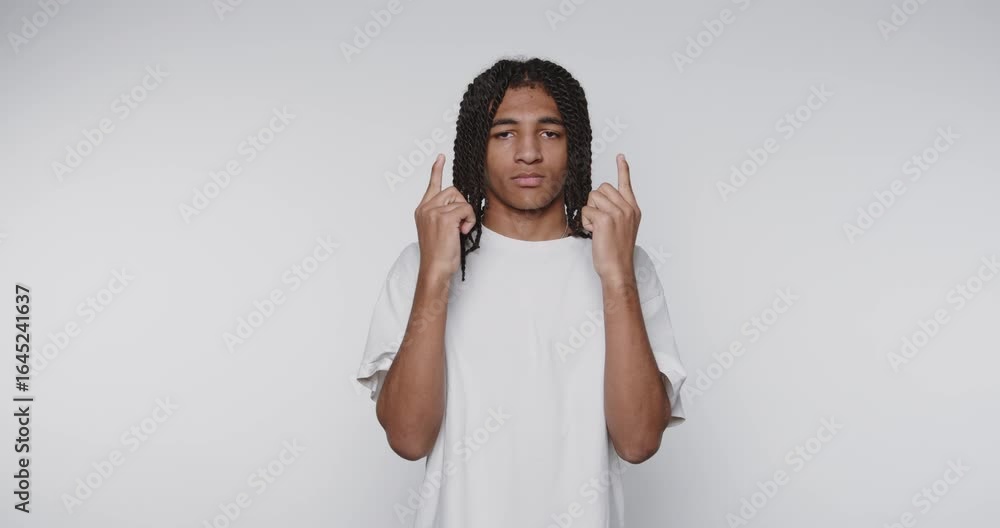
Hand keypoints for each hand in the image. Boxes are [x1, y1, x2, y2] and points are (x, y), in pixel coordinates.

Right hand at [414, 154, 476, 281]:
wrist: (435, 268)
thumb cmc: (438, 254)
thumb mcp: (438, 230)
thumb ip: (443, 214)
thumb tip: (459, 205)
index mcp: (422, 210)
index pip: (432, 185)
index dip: (437, 170)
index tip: (441, 157)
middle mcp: (425, 208)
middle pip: (453, 191)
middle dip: (462, 206)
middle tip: (460, 224)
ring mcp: (433, 212)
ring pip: (461, 200)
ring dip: (466, 214)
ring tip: (460, 230)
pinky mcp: (444, 218)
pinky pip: (466, 210)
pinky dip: (469, 221)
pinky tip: (463, 232)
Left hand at [580, 154, 640, 280]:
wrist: (618, 269)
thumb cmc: (617, 251)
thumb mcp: (623, 228)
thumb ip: (618, 211)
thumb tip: (602, 199)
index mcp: (633, 209)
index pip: (626, 184)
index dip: (623, 169)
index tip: (620, 156)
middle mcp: (627, 208)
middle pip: (602, 188)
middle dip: (595, 202)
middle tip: (600, 222)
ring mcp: (618, 213)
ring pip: (592, 198)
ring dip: (590, 212)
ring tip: (598, 229)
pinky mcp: (605, 219)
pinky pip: (586, 210)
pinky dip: (586, 222)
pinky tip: (594, 233)